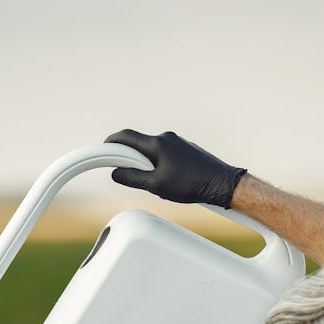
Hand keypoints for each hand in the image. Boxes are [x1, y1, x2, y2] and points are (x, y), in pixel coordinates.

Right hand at [105, 129, 245, 208]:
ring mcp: (176, 142)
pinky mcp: (184, 149)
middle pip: (137, 143)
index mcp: (157, 144)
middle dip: (127, 157)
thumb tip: (116, 173)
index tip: (102, 151)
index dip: (110, 143)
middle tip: (125, 173)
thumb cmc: (191, 185)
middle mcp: (166, 138)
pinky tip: (166, 180)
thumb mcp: (156, 186)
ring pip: (151, 150)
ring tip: (153, 182)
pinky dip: (157, 163)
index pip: (126, 136)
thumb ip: (133, 178)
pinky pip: (163, 153)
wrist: (221, 183)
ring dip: (144, 163)